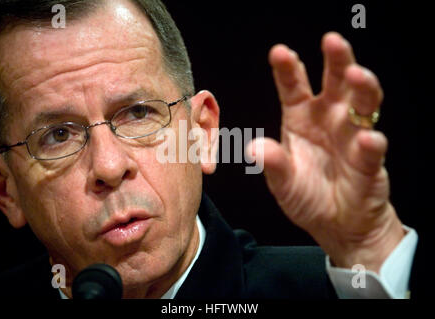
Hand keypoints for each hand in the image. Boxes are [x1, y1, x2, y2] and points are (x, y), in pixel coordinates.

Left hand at [247, 32, 404, 272]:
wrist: (335, 224)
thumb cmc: (307, 195)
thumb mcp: (282, 181)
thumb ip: (273, 163)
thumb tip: (255, 148)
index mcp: (301, 117)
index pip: (294, 86)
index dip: (288, 68)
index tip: (280, 52)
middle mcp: (329, 119)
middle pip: (336, 83)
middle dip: (336, 60)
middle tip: (332, 41)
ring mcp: (352, 136)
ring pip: (362, 104)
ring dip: (361, 88)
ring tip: (355, 75)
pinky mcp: (369, 161)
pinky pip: (371, 148)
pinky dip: (370, 143)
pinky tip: (367, 140)